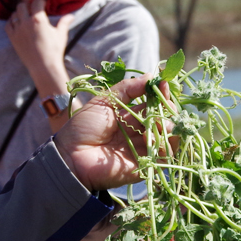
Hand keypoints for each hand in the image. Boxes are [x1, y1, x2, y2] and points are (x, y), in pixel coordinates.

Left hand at [6, 0, 72, 95]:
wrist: (43, 67)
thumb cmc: (54, 50)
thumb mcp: (61, 35)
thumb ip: (64, 23)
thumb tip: (71, 16)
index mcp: (38, 19)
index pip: (36, 2)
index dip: (40, 2)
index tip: (43, 4)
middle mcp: (26, 22)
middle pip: (22, 5)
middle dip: (28, 6)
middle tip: (33, 10)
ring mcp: (18, 30)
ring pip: (14, 14)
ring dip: (19, 14)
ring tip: (25, 17)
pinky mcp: (13, 38)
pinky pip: (8, 24)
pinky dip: (11, 22)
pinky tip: (17, 24)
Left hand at [54, 75, 160, 190]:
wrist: (71, 155)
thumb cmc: (83, 127)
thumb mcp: (104, 101)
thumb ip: (127, 89)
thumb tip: (151, 76)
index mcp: (129, 116)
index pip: (152, 103)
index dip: (160, 93)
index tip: (163, 83)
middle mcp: (139, 131)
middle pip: (163, 118)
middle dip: (167, 108)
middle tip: (164, 103)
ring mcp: (143, 148)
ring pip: (168, 135)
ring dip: (168, 125)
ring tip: (159, 120)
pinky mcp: (145, 164)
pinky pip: (164, 155)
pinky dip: (166, 143)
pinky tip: (153, 135)